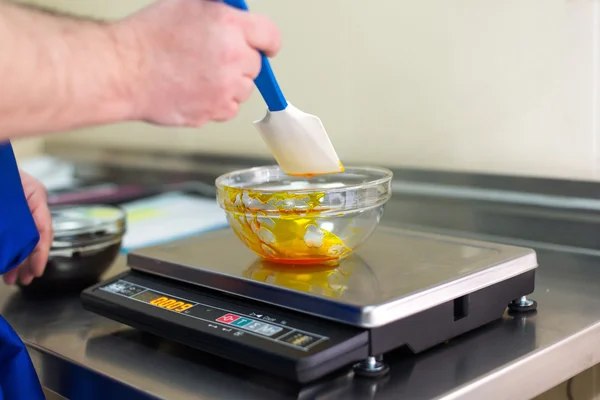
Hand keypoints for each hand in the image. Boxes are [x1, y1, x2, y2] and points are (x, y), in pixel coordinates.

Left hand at [3, 171, 51, 285]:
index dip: (40, 252)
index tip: (36, 269)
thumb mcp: (9, 198)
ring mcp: (19, 204)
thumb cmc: (2, 166)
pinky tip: (4, 262)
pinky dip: (8, 248)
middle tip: (24, 279)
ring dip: (16, 258)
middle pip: (34, 235)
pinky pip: (13, 231)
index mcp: (34, 192)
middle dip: (28, 260)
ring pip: (22, 235)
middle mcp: (29, 199)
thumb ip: (14, 223)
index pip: (43, 227)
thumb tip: (22, 240)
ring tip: (11, 277)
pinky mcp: (10, 210)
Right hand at [114, 0, 281, 126]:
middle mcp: (233, 57)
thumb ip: (220, 9)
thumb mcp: (188, 4)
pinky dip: (217, 103)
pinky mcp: (215, 110)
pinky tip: (195, 90)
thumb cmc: (147, 38)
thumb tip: (236, 13)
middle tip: (212, 59)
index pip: (270, 35)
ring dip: (228, 85)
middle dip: (240, 63)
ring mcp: (225, 87)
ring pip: (243, 90)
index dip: (268, 42)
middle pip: (255, 66)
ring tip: (198, 75)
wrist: (124, 71)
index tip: (267, 48)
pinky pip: (228, 110)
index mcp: (230, 25)